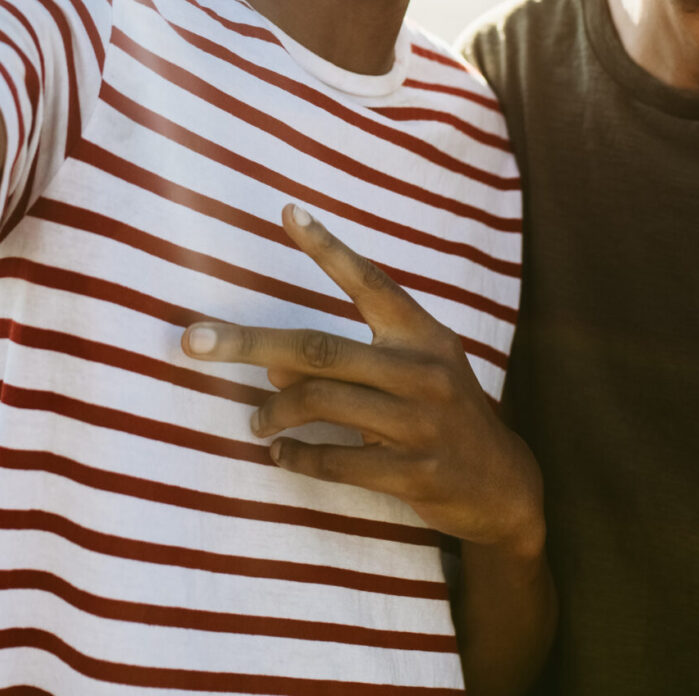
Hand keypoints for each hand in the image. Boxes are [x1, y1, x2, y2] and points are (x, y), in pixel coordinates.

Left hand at [182, 204, 543, 553]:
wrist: (505, 487)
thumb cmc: (445, 416)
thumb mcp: (412, 374)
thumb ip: (353, 361)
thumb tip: (273, 365)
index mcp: (423, 334)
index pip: (369, 280)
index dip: (328, 247)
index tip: (288, 212)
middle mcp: (422, 370)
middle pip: (318, 348)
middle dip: (248, 344)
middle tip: (193, 343)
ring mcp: (421, 422)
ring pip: (321, 402)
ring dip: (274, 411)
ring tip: (255, 421)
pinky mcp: (415, 472)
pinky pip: (336, 463)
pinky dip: (297, 458)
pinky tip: (280, 457)